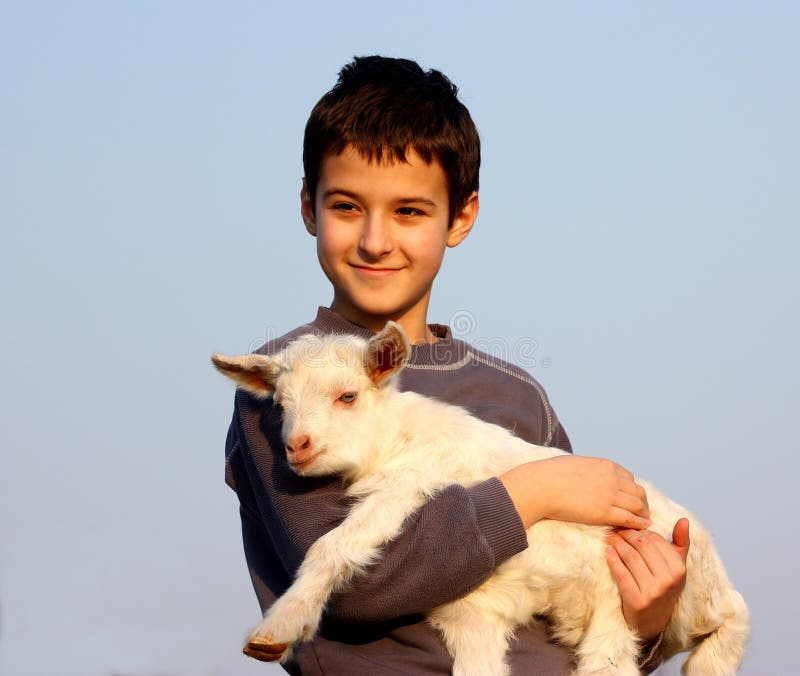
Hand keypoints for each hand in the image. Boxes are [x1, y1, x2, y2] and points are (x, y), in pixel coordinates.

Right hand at [501, 455, 650, 529]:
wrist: (541, 486)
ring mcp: (609, 495)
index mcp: (604, 465)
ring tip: (644, 522)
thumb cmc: (550, 474)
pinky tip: (643, 527)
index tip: (632, 498)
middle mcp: (611, 478)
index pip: (629, 478)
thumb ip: (587, 468)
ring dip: (643, 514)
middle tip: (642, 512)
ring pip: (637, 505)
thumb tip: (584, 471)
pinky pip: (629, 518)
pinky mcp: (604, 512)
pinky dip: (639, 523)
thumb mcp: (574, 462)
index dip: (632, 489)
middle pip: (638, 491)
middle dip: (642, 502)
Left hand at [606, 518, 689, 640]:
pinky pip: (621, 573)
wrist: (652, 621)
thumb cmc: (664, 587)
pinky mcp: (636, 600)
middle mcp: (668, 580)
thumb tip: (684, 520)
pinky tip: (607, 551)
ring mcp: (653, 591)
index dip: (640, 531)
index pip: (654, 539)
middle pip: (641, 546)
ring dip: (616, 543)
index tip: (629, 527)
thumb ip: (680, 543)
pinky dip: (612, 559)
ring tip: (609, 536)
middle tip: (615, 528)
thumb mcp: (677, 567)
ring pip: (630, 557)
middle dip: (626, 534)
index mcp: (679, 569)